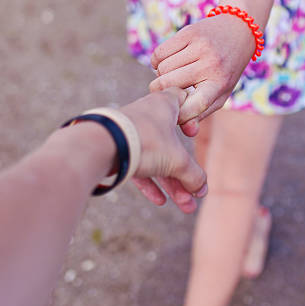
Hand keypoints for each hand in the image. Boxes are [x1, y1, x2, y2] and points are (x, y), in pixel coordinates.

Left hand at [120, 88, 206, 212]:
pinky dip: (150, 182)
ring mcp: (132, 132)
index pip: (183, 99)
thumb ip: (194, 176)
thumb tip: (202, 190)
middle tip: (195, 195)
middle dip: (186, 174)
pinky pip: (139, 165)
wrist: (101, 146)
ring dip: (172, 184)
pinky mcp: (118, 148)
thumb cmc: (145, 142)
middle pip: (173, 145)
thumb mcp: (178, 161)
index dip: (191, 116)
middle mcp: (148, 115)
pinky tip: (160, 200)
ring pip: (157, 159)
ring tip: (185, 207)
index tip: (192, 132)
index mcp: (164, 105)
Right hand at [149, 14, 253, 129]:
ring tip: (172, 74)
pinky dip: (157, 61)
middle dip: (160, 90)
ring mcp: (200, 47)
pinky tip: (168, 62)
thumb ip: (201, 114)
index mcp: (219, 84)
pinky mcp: (189, 32)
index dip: (177, 113)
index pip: (192, 106)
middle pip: (167, 84)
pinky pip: (159, 53)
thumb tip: (187, 132)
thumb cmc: (225, 71)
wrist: (238, 30)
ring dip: (161, 74)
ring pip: (161, 68)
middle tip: (167, 89)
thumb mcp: (220, 94)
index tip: (174, 112)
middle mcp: (211, 64)